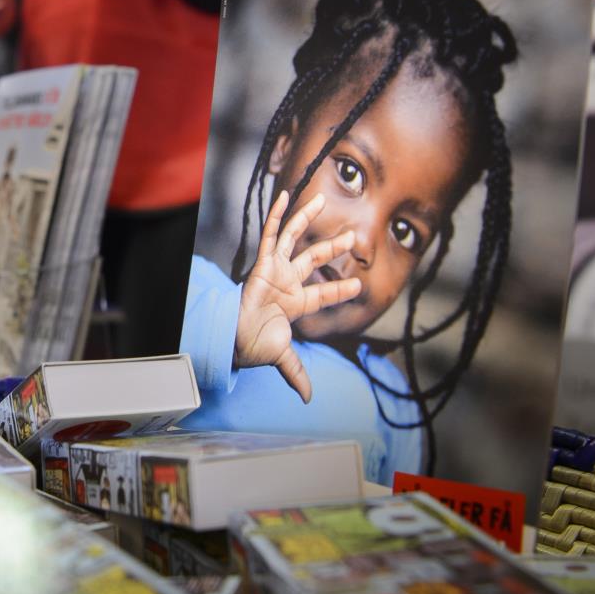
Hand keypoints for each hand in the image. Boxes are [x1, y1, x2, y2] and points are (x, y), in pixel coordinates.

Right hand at [235, 191, 361, 402]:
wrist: (234, 338)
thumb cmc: (254, 345)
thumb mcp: (283, 358)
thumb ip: (297, 373)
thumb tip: (308, 398)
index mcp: (295, 303)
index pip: (324, 293)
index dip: (341, 289)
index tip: (360, 285)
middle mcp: (287, 282)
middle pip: (314, 259)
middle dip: (334, 248)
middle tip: (353, 237)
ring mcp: (275, 269)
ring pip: (294, 238)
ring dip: (307, 220)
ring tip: (322, 199)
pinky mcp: (262, 262)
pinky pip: (270, 234)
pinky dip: (277, 214)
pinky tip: (286, 195)